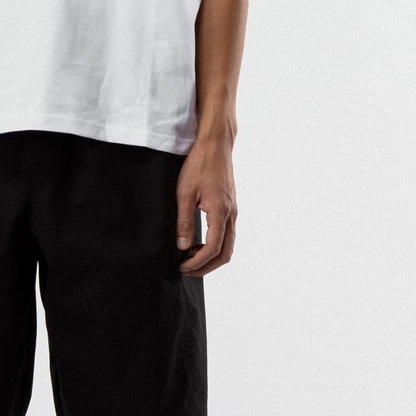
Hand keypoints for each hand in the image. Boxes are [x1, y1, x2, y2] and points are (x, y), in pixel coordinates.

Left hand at [175, 138, 235, 275]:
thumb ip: (184, 221)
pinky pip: (228, 234)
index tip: (182, 267)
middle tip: (186, 270)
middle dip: (206, 267)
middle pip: (225, 253)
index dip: (197, 263)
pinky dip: (215, 246)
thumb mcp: (184, 193)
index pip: (213, 249)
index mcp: (220, 212)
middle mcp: (231, 214)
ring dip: (211, 257)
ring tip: (190, 259)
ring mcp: (233, 211)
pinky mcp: (230, 207)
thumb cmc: (199, 165)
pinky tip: (198, 243)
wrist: (215, 145)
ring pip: (228, 245)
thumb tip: (182, 247)